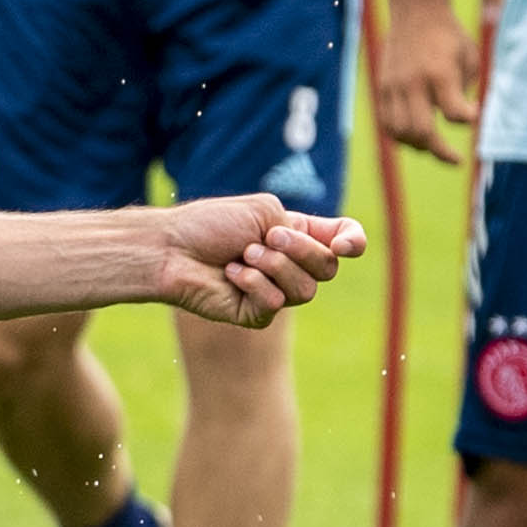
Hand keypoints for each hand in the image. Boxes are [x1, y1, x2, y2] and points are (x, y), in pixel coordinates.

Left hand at [155, 195, 366, 326]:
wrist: (173, 249)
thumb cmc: (211, 225)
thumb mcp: (265, 211)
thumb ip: (303, 228)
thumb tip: (329, 254)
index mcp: (297, 234)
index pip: (342, 240)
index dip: (353, 242)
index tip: (344, 244)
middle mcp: (290, 264)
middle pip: (328, 268)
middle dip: (301, 250)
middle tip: (269, 236)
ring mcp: (275, 291)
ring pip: (306, 290)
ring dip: (273, 265)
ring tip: (243, 255)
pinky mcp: (256, 314)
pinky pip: (275, 303)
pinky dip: (253, 283)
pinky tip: (231, 275)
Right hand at [372, 0, 476, 162]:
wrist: (416, 10)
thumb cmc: (449, 36)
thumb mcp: (470, 58)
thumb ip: (466, 91)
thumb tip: (461, 119)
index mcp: (440, 74)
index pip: (454, 115)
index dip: (467, 120)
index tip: (474, 112)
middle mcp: (414, 83)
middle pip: (423, 132)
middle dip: (441, 151)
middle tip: (455, 159)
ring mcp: (394, 86)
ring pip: (401, 133)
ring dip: (419, 146)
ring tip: (433, 145)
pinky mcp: (382, 88)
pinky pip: (387, 123)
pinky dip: (401, 136)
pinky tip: (415, 136)